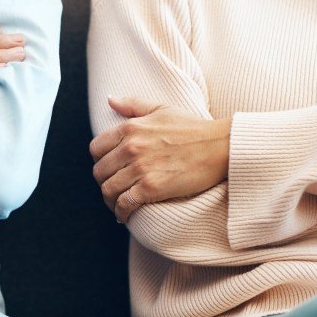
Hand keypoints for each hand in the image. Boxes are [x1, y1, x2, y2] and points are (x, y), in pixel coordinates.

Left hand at [89, 97, 230, 222]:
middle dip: (104, 182)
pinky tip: (126, 216)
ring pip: (108, 190)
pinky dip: (122, 212)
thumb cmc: (193, 127)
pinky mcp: (151, 187)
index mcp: (130, 128)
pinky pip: (124, 204)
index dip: (100, 161)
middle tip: (115, 189)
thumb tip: (110, 100)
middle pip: (100, 172)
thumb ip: (132, 105)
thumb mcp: (161, 108)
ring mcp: (140, 168)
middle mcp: (130, 147)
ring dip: (110, 200)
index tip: (110, 169)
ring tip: (118, 205)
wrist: (220, 146)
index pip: (96, 148)